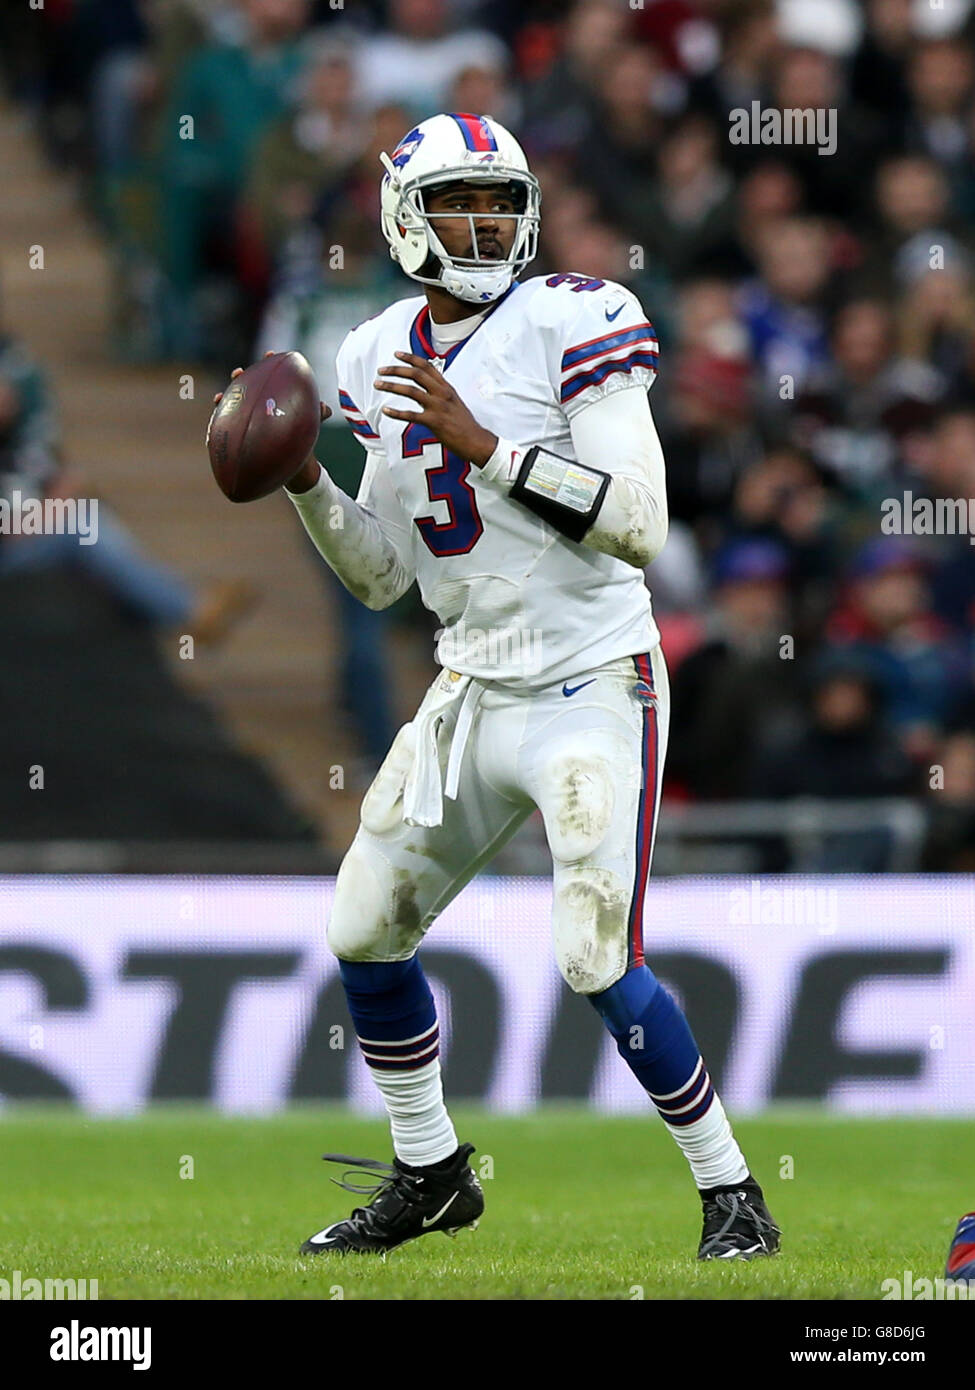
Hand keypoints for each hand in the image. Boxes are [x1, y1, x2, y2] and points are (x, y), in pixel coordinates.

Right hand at [211, 353, 330, 492]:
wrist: (293, 460)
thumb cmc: (301, 435)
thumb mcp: (311, 423)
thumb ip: (317, 413)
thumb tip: (325, 408)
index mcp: (274, 396)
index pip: (270, 375)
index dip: (269, 363)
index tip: (270, 354)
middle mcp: (258, 403)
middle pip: (246, 386)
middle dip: (240, 378)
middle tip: (238, 372)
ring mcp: (248, 417)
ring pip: (233, 405)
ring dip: (225, 400)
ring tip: (219, 397)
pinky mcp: (242, 433)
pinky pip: (227, 428)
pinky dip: (219, 426)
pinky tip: (213, 429)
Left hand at [374, 352, 496, 465]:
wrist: (476, 441)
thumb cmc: (464, 424)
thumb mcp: (454, 401)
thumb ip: (439, 392)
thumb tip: (424, 387)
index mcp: (446, 387)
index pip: (427, 366)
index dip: (410, 358)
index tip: (397, 354)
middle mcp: (442, 393)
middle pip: (416, 374)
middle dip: (396, 370)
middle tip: (381, 370)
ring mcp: (438, 407)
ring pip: (410, 391)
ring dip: (391, 386)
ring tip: (378, 384)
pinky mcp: (434, 422)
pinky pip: (411, 415)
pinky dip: (396, 413)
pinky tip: (386, 411)